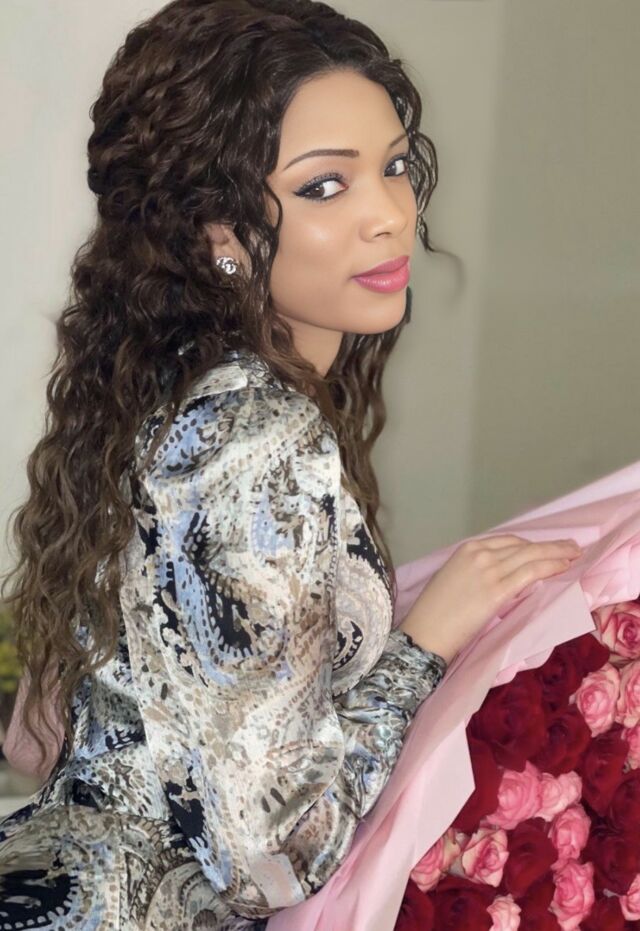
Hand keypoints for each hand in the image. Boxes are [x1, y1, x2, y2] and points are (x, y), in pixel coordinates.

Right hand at [399, 534, 582, 663]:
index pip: (508, 541)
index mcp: (467, 549)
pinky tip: (564, 567)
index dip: (531, 545)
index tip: (545, 549)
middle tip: (570, 547)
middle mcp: (480, 553)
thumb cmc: (433, 611)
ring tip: (574, 554)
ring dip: (557, 553)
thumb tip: (498, 576)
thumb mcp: (453, 578)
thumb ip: (475, 571)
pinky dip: (551, 566)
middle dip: (550, 546)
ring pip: (531, 556)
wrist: (425, 631)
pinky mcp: (497, 590)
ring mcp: (490, 570)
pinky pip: (531, 572)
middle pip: (523, 546)